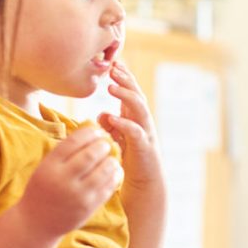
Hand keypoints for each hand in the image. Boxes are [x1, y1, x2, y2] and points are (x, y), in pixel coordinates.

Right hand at [16, 128, 121, 236]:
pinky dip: (115, 176)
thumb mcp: (45, 167)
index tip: (97, 131)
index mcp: (49, 166)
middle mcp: (63, 180)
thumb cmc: (43, 189)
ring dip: (111, 160)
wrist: (36, 222)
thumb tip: (91, 130)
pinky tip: (115, 170)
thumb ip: (65, 152)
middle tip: (106, 143)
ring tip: (112, 157)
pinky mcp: (88, 208)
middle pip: (91, 155)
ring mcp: (77, 195)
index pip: (73, 142)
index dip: (89, 133)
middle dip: (103, 146)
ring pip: (103, 171)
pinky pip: (108, 187)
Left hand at [97, 63, 163, 194]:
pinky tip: (112, 118)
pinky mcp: (144, 148)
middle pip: (137, 96)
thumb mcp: (117, 138)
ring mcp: (146, 134)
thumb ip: (110, 124)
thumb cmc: (130, 160)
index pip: (132, 92)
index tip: (113, 63)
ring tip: (111, 88)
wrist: (145, 184)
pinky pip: (136, 133)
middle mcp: (143, 123)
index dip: (124, 78)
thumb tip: (102, 114)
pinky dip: (125, 124)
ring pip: (139, 109)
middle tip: (114, 68)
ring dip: (126, 96)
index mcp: (136, 118)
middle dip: (126, 81)